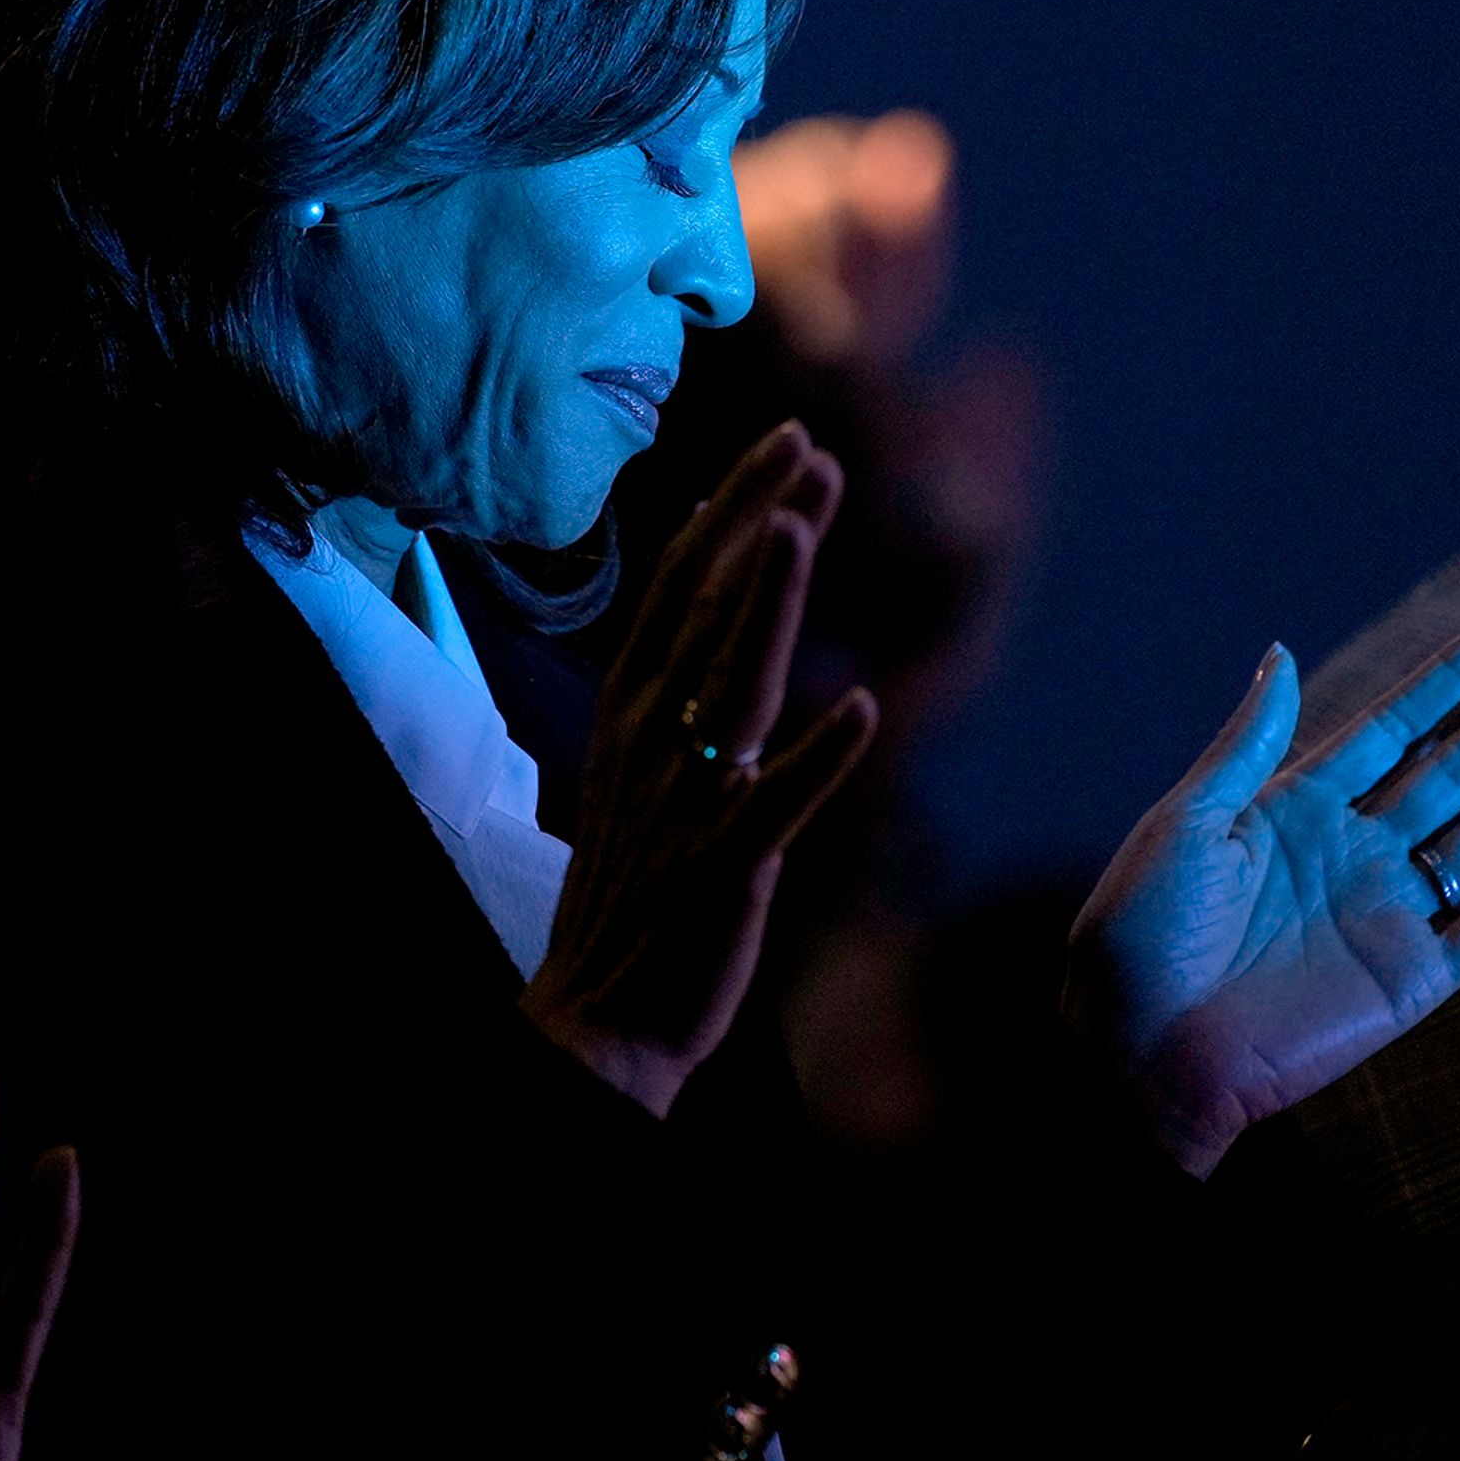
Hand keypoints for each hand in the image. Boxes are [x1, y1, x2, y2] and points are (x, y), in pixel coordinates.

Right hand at [528, 423, 879, 1113]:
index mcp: (632, 711)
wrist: (599, 1018)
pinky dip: (816, 758)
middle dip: (756, 523)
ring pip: (731, 686)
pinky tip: (860, 708)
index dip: (732, 511)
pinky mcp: (723, 870)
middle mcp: (652, 742)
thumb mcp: (647, 763)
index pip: (682, 587)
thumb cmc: (637, 885)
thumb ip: (686, 673)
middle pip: (705, 612)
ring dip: (765, 605)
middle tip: (809, 446)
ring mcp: (687, 803)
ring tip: (801, 528)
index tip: (785, 442)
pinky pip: (774, 804)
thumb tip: (723, 577)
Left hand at [1070, 615, 1459, 1176]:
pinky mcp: (1413, 978)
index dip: (1458, 677)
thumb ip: (1248, 743)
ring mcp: (1390, 912)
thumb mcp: (1186, 821)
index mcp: (1301, 805)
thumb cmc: (1139, 934)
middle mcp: (1357, 850)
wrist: (1139, 1048)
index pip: (1399, 724)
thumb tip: (1281, 652)